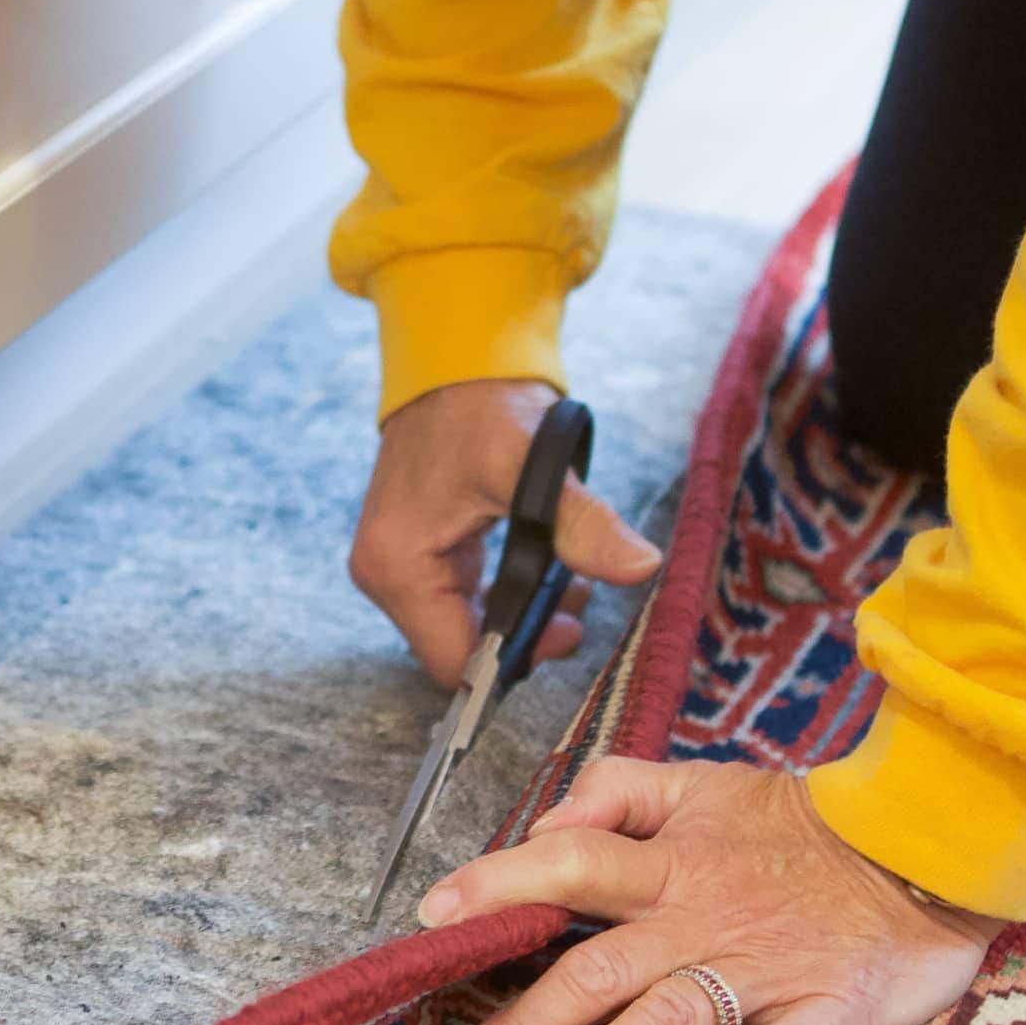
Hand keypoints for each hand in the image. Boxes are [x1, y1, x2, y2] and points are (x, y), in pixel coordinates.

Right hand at [353, 380, 661, 688]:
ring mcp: (397, 566)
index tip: (568, 625)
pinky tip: (545, 563)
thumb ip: (584, 523)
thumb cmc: (482, 405)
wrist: (458, 363)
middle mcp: (385, 574)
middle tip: (577, 598)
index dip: (517, 655)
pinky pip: (465, 603)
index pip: (455, 661)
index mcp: (397, 564)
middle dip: (526, 632)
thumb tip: (640, 566)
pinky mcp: (416, 555)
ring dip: (524, 614)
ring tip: (569, 576)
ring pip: (467, 630)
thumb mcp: (536, 464)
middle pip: (461, 650)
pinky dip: (510, 594)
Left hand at [420, 758, 1000, 1024]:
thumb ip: (619, 793)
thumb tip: (543, 826)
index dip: (502, 882)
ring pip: (670, 1018)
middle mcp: (703, 917)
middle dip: (522, 1023)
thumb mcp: (703, 785)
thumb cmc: (798, 826)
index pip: (569, 861)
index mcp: (671, 862)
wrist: (922, 843)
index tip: (435, 918)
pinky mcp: (828, 1010)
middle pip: (597, 967)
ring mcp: (764, 969)